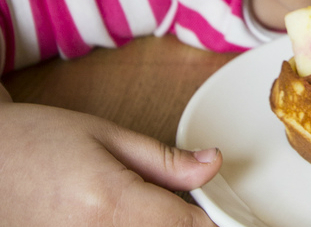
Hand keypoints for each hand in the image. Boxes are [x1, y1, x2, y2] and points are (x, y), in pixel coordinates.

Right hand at [0, 90, 221, 225]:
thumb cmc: (39, 140)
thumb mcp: (108, 136)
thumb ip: (165, 160)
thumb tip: (213, 164)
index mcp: (110, 203)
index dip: (212, 220)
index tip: (228, 213)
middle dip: (184, 225)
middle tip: (186, 205)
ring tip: (151, 206)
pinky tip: (135, 218)